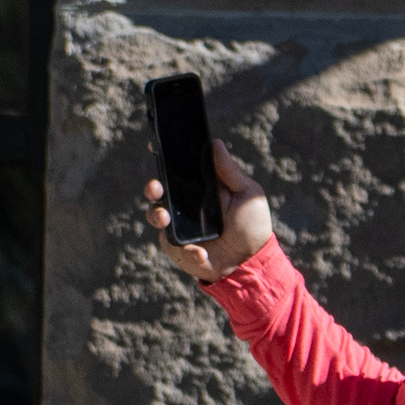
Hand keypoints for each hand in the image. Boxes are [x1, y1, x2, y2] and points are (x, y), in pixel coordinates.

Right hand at [143, 141, 274, 282]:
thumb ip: (230, 172)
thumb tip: (215, 143)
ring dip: (156, 215)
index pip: (176, 170)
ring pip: (156, 215)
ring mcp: (179, 226)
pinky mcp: (178, 248)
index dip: (163, 158)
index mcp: (199, 188)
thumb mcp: (247, 194)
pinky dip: (187, 250)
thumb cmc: (252, 225)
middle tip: (156, 187)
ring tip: (164, 217)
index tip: (156, 147)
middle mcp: (184, 205)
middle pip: (158, 191)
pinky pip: (174, 246)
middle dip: (152, 187)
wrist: (252, 260)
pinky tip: (201, 252)